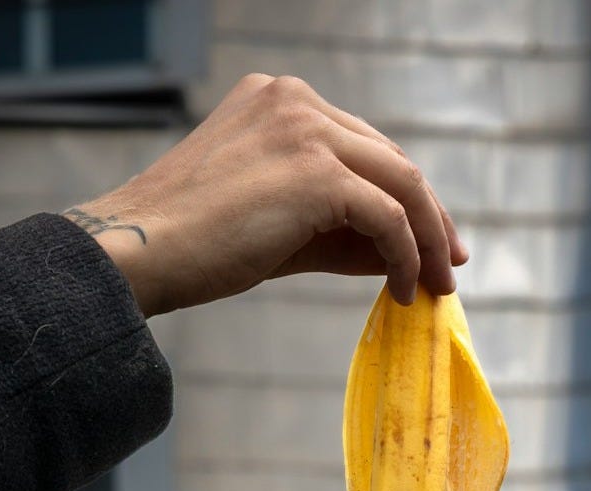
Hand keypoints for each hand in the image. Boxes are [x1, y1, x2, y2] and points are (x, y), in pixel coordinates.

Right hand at [63, 74, 467, 316]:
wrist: (141, 251)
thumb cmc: (197, 245)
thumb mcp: (279, 225)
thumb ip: (338, 228)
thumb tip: (398, 255)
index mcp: (280, 101)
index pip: (365, 147)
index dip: (404, 197)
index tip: (428, 240)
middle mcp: (297, 101)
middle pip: (392, 160)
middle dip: (429, 217)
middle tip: (449, 263)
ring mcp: (307, 129)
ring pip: (401, 183)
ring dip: (427, 239)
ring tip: (435, 284)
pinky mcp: (318, 171)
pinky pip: (388, 216)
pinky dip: (404, 255)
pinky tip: (401, 288)